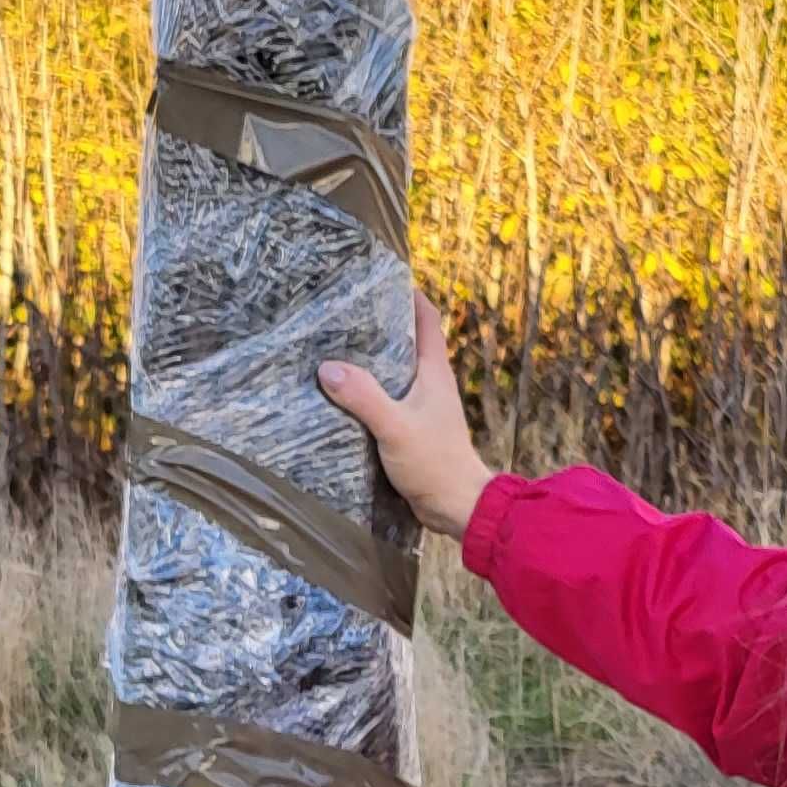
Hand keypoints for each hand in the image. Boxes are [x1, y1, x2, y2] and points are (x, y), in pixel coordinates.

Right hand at [319, 291, 493, 539]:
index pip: (427, 320)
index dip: (410, 295)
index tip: (383, 279)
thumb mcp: (395, 427)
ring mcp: (423, 407)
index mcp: (435, 372)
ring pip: (396, 372)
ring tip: (335, 348)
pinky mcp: (414, 429)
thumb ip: (364, 397)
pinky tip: (344, 396)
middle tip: (345, 312)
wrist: (458, 507)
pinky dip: (369, 392)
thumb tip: (327, 367)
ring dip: (372, 361)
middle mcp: (432, 384)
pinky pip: (389, 400)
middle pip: (408, 342)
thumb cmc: (436, 463)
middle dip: (382, 325)